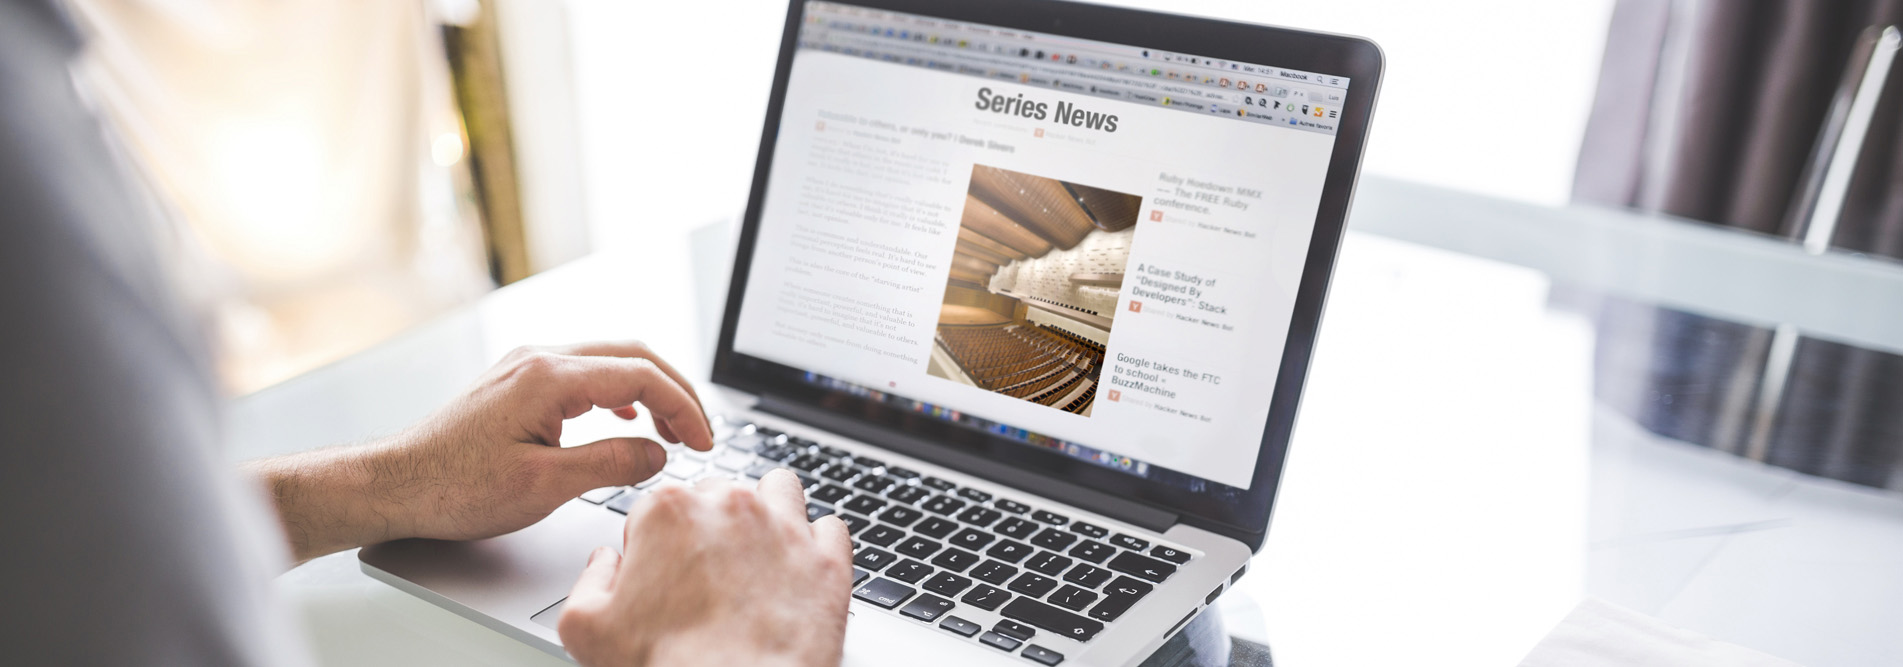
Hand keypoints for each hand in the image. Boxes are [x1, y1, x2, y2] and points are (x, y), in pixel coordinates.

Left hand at [245, 340, 713, 561]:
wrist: (394, 484)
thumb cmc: (453, 488)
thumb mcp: (543, 487)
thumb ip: (610, 464)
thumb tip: (658, 454)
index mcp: (549, 377)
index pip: (642, 375)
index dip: (684, 407)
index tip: (703, 442)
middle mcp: (539, 358)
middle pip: (633, 355)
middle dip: (676, 392)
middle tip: (700, 434)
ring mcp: (527, 365)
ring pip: (611, 359)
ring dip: (650, 390)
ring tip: (671, 429)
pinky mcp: (518, 381)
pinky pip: (585, 371)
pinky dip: (619, 390)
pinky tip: (625, 415)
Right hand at [558, 470, 852, 666]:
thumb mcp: (586, 628)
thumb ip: (590, 579)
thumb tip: (605, 561)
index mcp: (668, 511)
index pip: (657, 506)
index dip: (655, 543)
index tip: (660, 574)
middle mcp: (730, 505)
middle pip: (718, 495)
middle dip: (710, 526)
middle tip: (706, 575)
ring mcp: (786, 528)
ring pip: (779, 490)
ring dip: (769, 511)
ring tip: (758, 553)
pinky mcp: (828, 559)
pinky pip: (832, 528)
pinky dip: (818, 546)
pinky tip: (801, 571)